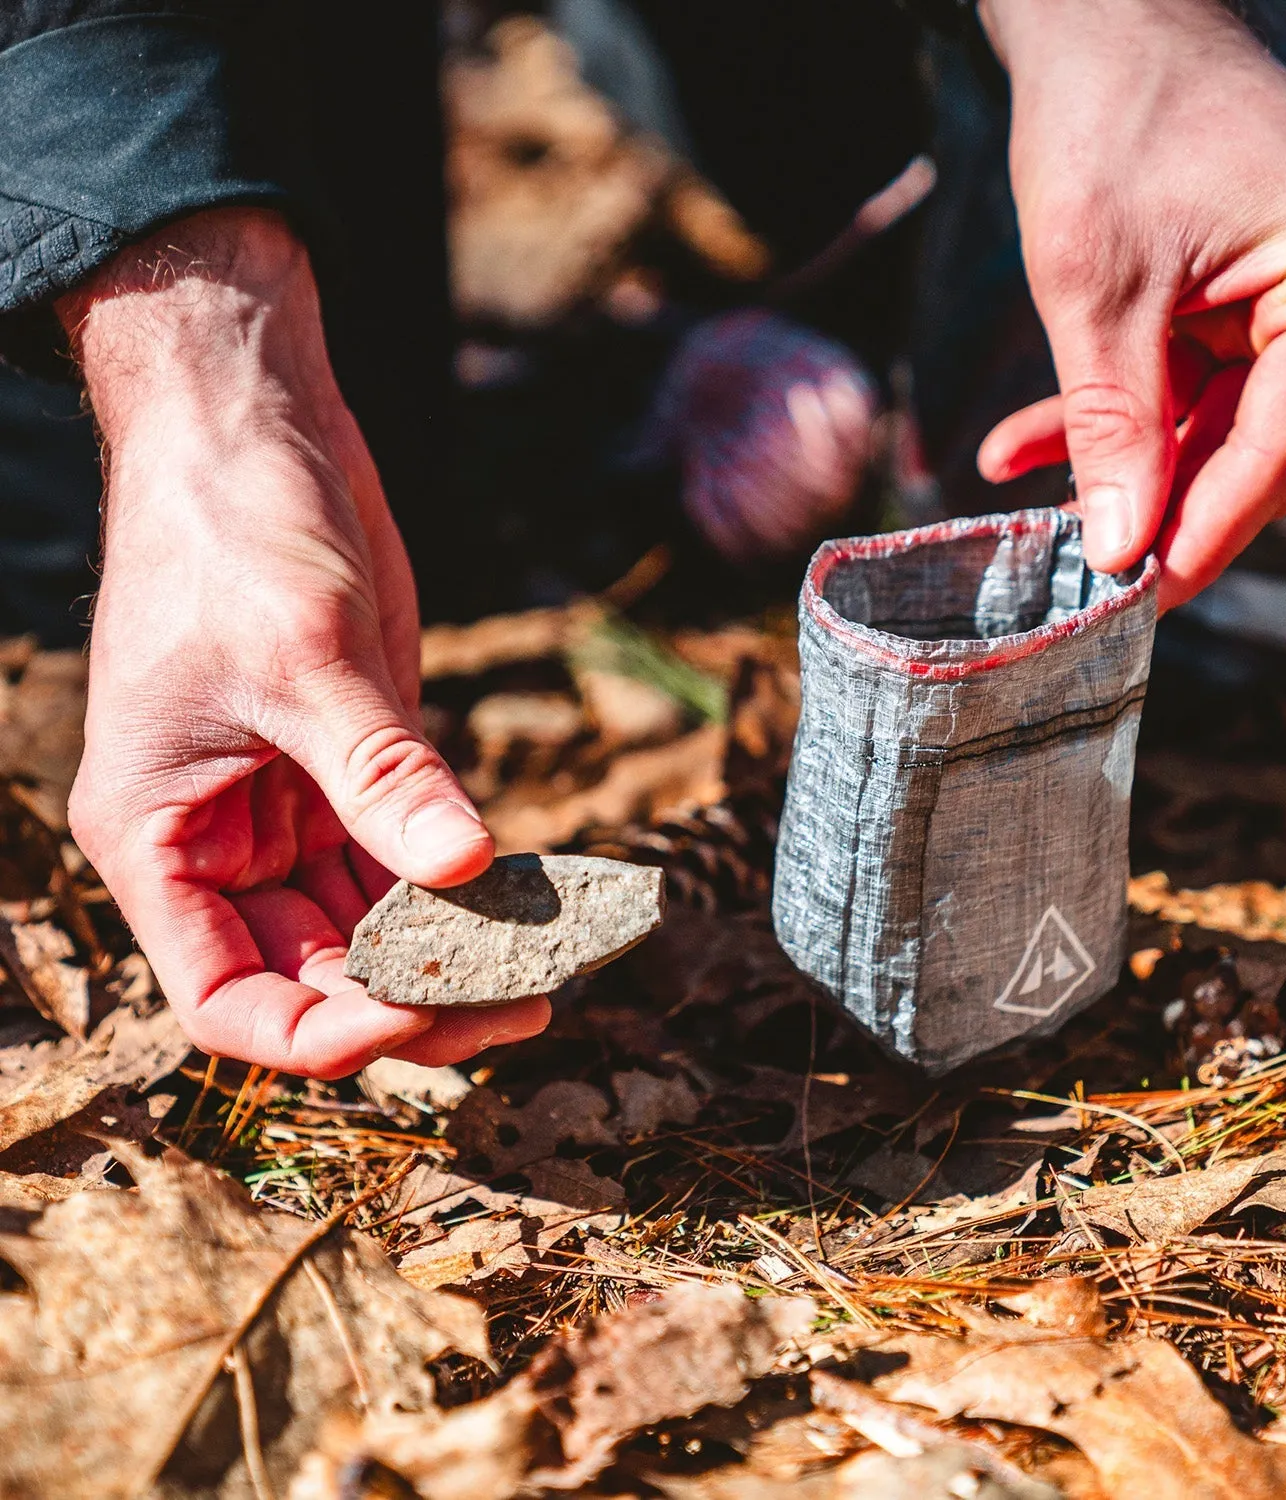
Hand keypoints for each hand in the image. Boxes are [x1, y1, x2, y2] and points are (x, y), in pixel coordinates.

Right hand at [61, 208, 549, 1074]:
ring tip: (551, 963)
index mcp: (159, 840)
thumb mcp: (303, 659)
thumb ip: (381, 773)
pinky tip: (537, 898)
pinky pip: (411, 857)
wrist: (253, 429)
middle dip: (413, 1001)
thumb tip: (467, 869)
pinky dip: (469, 886)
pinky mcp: (356, 767)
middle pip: (316, 976)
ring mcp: (291, 810)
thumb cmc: (229, 531)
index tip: (421, 1019)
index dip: (321, 1032)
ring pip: (372, 927)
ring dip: (454, 953)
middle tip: (527, 1006)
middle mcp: (220, 845)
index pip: (228, 997)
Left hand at [975, 0, 1285, 608]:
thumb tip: (1118, 549)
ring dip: (1119, 461)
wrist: (1105, 19)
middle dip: (1159, 508)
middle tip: (1087, 576)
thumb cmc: (1110, 123)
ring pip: (1220, 426)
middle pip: (1261, 448)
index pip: (1280, 449)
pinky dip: (1118, 414)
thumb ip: (1112, 429)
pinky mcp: (1270, 292)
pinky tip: (1020, 446)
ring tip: (1023, 488)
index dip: (1202, 536)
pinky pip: (1198, 384)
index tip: (1134, 603)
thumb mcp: (1094, 296)